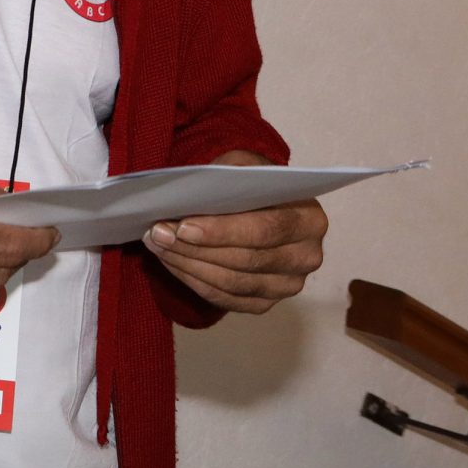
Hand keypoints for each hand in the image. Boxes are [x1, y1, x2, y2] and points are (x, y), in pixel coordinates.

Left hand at [144, 149, 327, 312]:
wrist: (257, 205)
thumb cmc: (248, 184)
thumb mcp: (242, 166)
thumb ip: (224, 177)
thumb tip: (187, 196)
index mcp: (309, 219)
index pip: (266, 230)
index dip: (223, 231)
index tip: (184, 227)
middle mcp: (306, 257)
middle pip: (246, 260)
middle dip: (196, 248)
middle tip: (158, 233)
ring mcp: (288, 284)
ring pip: (232, 282)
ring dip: (188, 264)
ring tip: (157, 244)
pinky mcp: (265, 302)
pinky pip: (225, 298)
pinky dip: (192, 280)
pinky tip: (171, 261)